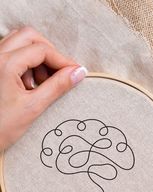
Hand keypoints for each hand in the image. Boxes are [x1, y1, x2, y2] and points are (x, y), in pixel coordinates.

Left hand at [0, 27, 86, 149]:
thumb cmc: (0, 128)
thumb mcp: (33, 107)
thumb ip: (57, 87)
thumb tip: (78, 73)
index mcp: (4, 64)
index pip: (42, 50)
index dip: (63, 60)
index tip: (76, 73)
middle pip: (29, 37)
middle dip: (49, 53)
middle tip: (59, 73)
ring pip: (19, 42)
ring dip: (37, 57)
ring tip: (42, 82)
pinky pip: (11, 53)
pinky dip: (25, 62)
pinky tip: (29, 84)